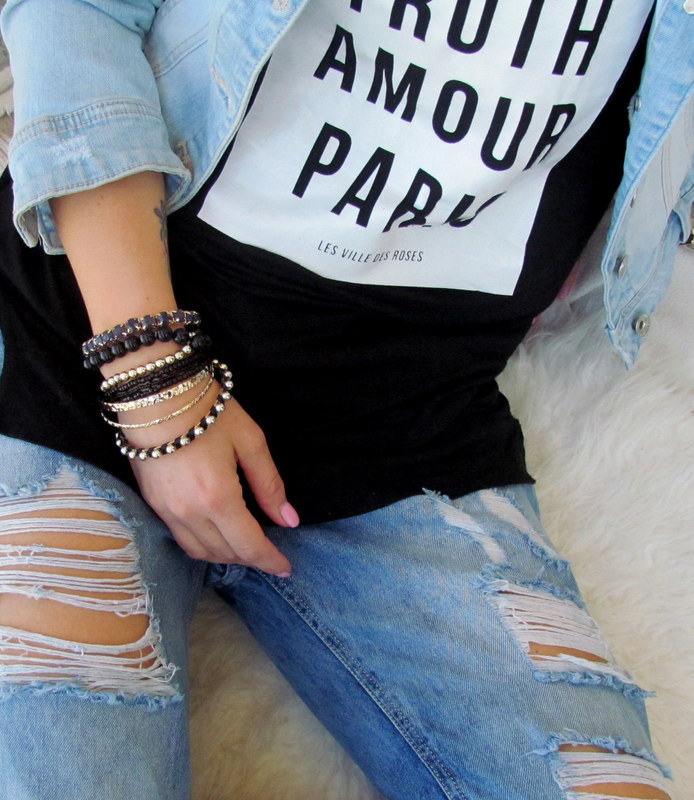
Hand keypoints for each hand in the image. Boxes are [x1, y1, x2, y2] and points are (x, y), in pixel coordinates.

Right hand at [129, 395, 296, 573]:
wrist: (155, 393)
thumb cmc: (209, 411)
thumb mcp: (250, 442)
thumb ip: (270, 485)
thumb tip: (289, 520)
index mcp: (218, 498)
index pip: (249, 546)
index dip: (270, 561)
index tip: (286, 568)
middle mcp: (190, 513)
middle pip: (225, 553)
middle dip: (251, 559)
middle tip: (270, 554)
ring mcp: (166, 511)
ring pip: (200, 552)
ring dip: (226, 556)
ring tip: (246, 548)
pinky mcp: (152, 504)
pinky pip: (180, 539)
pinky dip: (203, 546)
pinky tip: (217, 535)